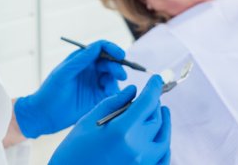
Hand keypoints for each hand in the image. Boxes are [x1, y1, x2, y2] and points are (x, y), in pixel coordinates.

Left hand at [15, 40, 126, 137]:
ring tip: (110, 90)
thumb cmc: (50, 91)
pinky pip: (112, 94)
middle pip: (111, 63)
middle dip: (117, 67)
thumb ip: (81, 60)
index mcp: (83, 59)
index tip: (120, 55)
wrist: (45, 115)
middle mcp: (92, 70)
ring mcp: (96, 84)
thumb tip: (98, 47)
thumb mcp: (64, 73)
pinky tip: (112, 98)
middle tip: (121, 76)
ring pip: (113, 78)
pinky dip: (116, 94)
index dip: (113, 49)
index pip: (102, 48)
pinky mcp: (99, 99)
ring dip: (115, 82)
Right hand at [49, 75, 170, 164]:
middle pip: (156, 119)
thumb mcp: (89, 121)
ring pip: (164, 139)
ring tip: (161, 112)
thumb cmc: (73, 151)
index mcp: (121, 131)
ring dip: (164, 123)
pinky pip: (162, 160)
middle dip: (155, 104)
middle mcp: (136, 149)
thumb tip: (134, 90)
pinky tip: (160, 137)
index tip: (157, 80)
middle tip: (151, 96)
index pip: (147, 102)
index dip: (154, 88)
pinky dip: (165, 146)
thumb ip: (114, 103)